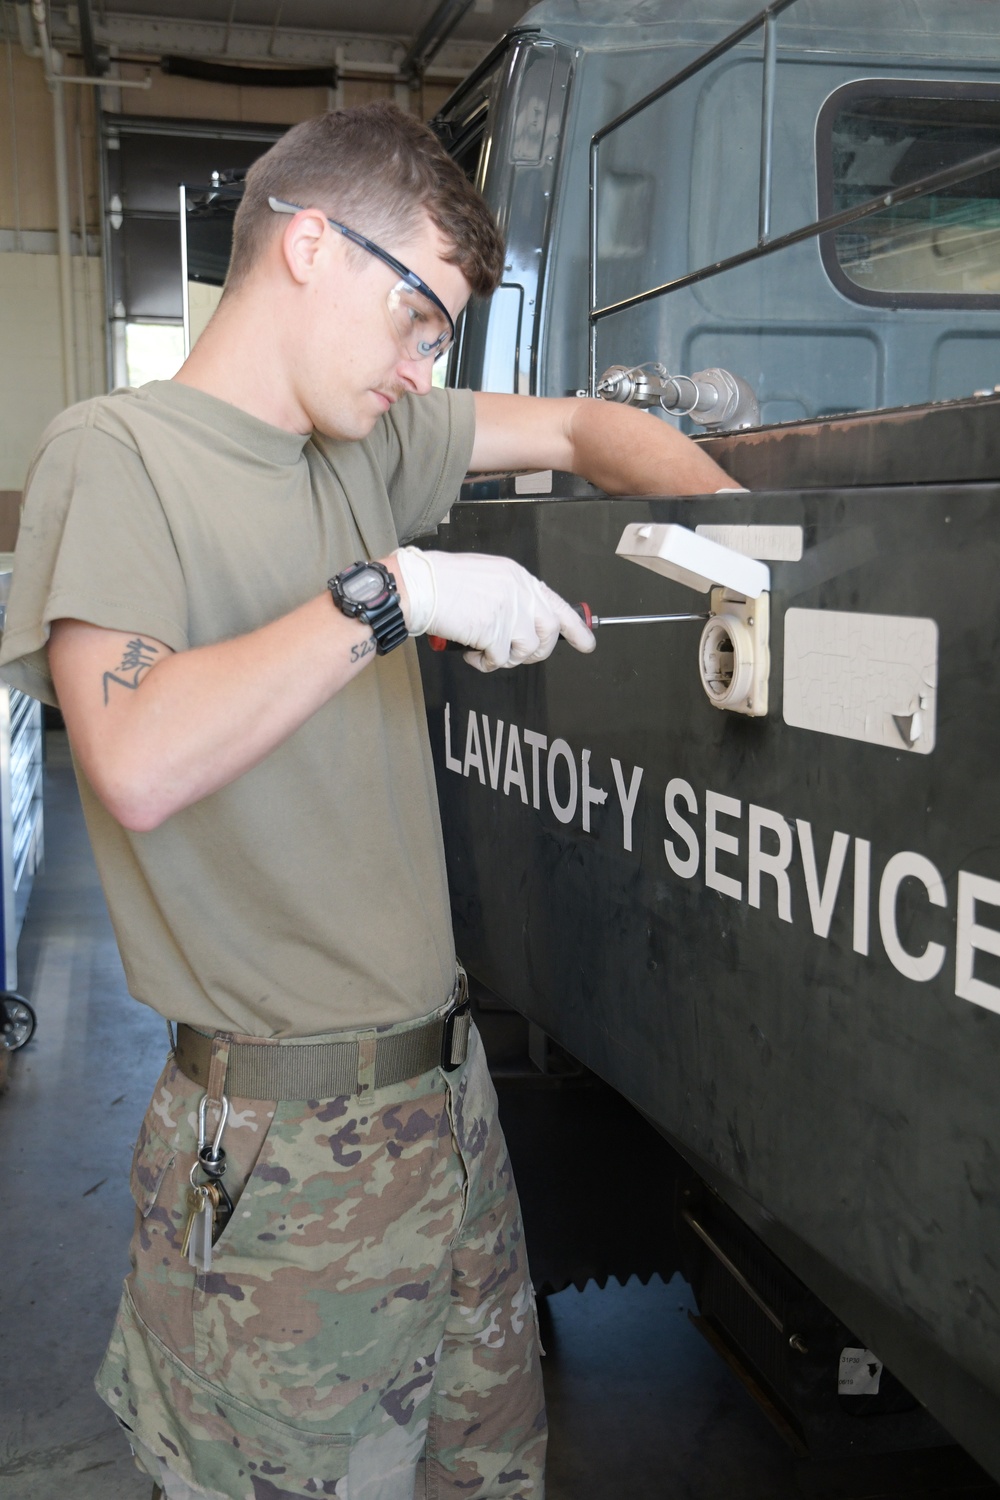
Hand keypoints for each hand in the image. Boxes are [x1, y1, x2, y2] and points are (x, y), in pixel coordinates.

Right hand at [394, 547, 595, 671]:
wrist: (418, 586)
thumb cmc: (441, 582)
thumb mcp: (486, 578)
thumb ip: (510, 597)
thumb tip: (524, 623)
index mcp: (518, 578)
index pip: (557, 605)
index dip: (576, 628)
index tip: (587, 643)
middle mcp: (519, 593)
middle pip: (548, 633)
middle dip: (534, 652)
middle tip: (512, 654)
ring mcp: (509, 612)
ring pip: (527, 650)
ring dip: (506, 658)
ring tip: (485, 650)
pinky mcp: (494, 631)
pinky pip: (499, 660)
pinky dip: (485, 664)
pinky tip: (471, 653)